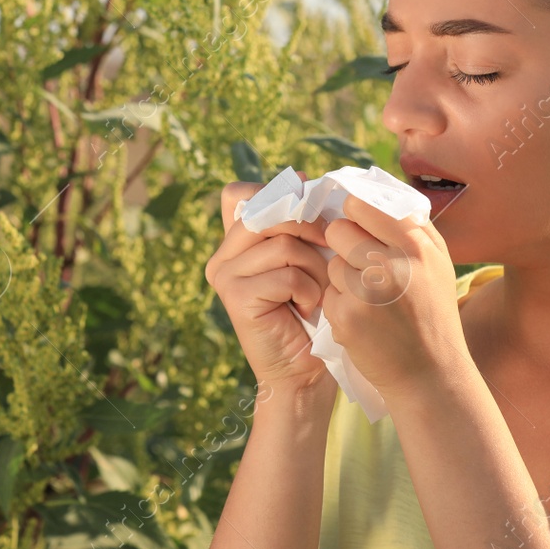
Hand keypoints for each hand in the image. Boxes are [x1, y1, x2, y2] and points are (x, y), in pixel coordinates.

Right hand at [206, 175, 337, 400]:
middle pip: (268, 212)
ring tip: (317, 291)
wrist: (303, 372)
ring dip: (314, 267)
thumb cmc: (313, 313)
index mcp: (234, 241)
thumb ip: (299, 221)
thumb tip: (302, 176)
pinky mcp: (234, 296)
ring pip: (282, 242)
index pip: (243, 193)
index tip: (307, 205)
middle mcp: (222, 255)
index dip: (278, 194)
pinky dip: (308, 290)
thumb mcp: (308, 257)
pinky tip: (307, 308)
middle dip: (309, 228)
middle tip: (327, 255)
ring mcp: (224, 275)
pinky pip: (284, 273)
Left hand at [321, 195, 469, 400]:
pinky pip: (327, 294)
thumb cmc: (433, 313)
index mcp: (415, 246)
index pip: (362, 206)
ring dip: (342, 278)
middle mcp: (390, 265)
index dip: (353, 213)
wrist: (431, 375)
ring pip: (331, 264)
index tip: (354, 221)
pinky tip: (363, 321)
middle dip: (343, 244)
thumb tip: (376, 191)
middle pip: (338, 230)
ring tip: (369, 299)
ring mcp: (366, 293)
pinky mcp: (347, 318)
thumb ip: (412, 226)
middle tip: (361, 265)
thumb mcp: (437, 264)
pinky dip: (339, 306)